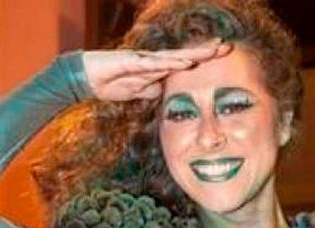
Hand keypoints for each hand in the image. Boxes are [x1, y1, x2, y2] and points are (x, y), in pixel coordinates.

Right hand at [82, 38, 231, 100]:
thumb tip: (165, 94)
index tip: (222, 54)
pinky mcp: (132, 62)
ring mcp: (144, 60)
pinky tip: (186, 62)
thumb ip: (152, 91)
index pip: (184, 62)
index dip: (203, 57)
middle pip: (184, 55)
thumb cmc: (111, 83)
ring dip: (194, 54)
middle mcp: (154, 60)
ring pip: (174, 56)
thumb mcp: (138, 92)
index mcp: (157, 68)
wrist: (87, 79)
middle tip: (227, 46)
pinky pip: (155, 63)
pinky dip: (172, 63)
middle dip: (205, 51)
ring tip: (213, 50)